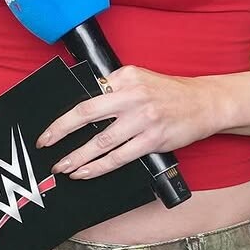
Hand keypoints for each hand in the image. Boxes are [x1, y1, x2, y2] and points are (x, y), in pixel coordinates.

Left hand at [35, 66, 219, 179]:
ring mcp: (143, 118)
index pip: (88, 97)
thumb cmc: (169, 93)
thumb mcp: (140, 79)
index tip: (49, 131)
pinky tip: (86, 172)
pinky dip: (99, 167)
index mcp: (125, 77)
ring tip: (63, 167)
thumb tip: (85, 109)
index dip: (65, 117)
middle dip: (61, 133)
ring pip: (102, 141)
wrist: (204, 103)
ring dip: (78, 157)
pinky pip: (120, 157)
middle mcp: (133, 95)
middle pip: (87, 114)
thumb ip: (115, 88)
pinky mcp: (153, 139)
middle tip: (45, 146)